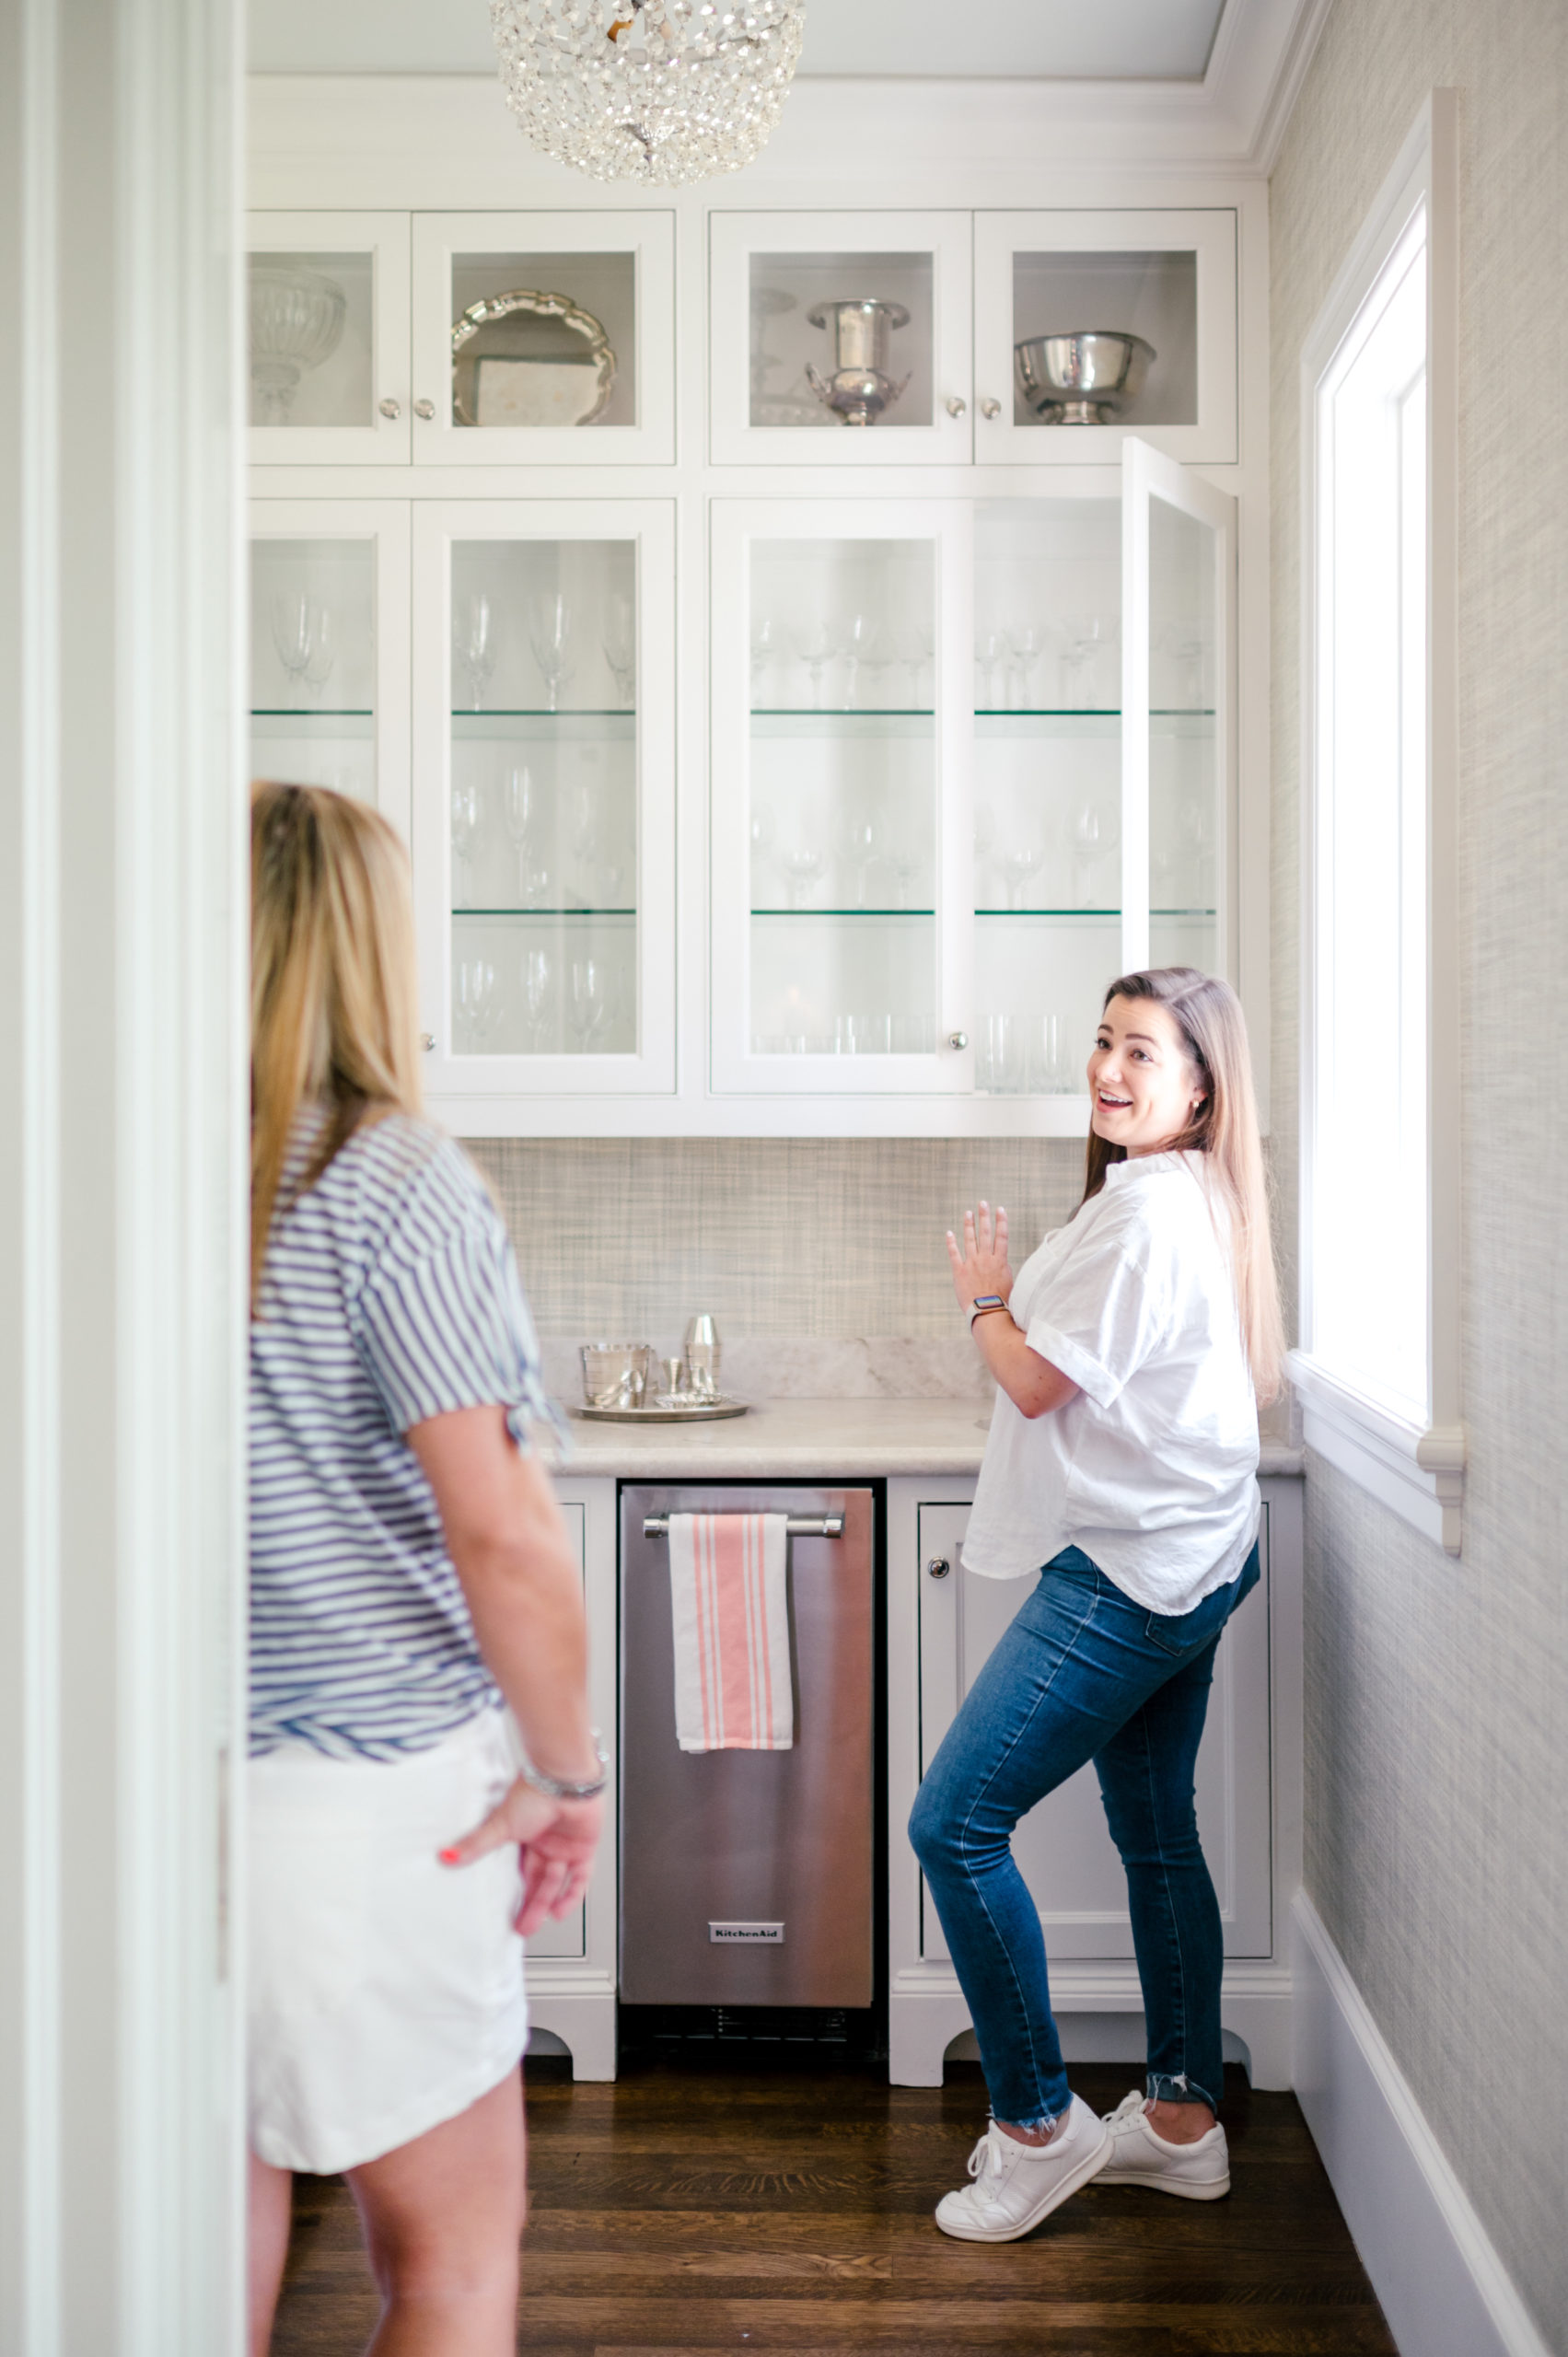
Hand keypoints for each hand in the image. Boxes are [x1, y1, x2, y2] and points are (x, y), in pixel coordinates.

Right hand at [440, 1775, 604, 1937]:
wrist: (565, 1780)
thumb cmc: (535, 1791)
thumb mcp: (500, 1824)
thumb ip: (476, 1845)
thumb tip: (445, 1857)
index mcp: (523, 1835)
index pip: (517, 1870)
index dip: (512, 1892)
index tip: (503, 1913)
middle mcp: (544, 1842)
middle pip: (536, 1881)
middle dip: (529, 1906)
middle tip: (519, 1927)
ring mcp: (564, 1846)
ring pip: (555, 1882)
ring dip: (546, 1903)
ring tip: (534, 1923)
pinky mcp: (584, 1848)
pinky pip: (579, 1879)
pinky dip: (571, 1897)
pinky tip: (559, 1912)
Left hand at [945, 1200, 1013, 1316]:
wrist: (988, 1312)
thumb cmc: (1002, 1301)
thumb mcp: (1009, 1282)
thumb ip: (1004, 1268)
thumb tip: (1001, 1262)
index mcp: (1000, 1261)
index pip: (1002, 1236)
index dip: (1001, 1221)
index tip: (1000, 1209)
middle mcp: (986, 1259)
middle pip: (985, 1233)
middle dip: (984, 1216)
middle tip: (982, 1203)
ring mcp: (971, 1264)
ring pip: (970, 1240)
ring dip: (969, 1225)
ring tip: (968, 1213)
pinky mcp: (959, 1272)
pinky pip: (954, 1254)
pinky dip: (951, 1243)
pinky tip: (949, 1233)